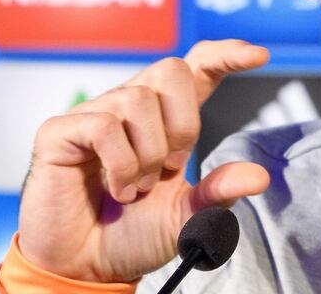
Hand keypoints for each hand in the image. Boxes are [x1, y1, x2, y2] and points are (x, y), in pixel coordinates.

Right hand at [16, 40, 271, 282]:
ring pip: (138, 99)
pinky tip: (117, 188)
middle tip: (170, 168)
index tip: (259, 56)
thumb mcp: (187, 217)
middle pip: (171, 70)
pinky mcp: (61, 131)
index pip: (198, 66)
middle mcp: (131, 106)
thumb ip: (219, 193)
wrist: (87, 267)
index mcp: (166, 118)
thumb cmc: (133, 233)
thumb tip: (258, 175)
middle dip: (183, 125)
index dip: (226, 54)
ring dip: (147, 154)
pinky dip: (120, 165)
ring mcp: (95, 113)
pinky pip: (104, 126)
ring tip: (138, 187)